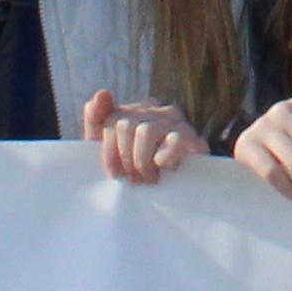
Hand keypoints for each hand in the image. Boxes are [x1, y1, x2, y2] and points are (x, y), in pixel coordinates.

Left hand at [80, 90, 203, 184]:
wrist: (172, 197)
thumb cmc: (135, 170)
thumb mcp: (107, 148)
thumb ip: (96, 119)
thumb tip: (102, 93)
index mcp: (137, 110)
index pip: (112, 119)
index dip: (109, 151)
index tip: (115, 173)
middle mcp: (158, 110)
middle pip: (126, 125)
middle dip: (125, 158)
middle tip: (133, 179)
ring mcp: (178, 122)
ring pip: (146, 132)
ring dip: (142, 162)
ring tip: (148, 179)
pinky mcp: (194, 139)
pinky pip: (175, 140)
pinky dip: (165, 158)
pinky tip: (164, 169)